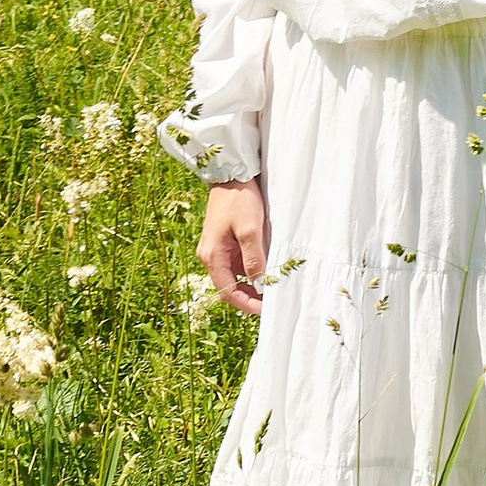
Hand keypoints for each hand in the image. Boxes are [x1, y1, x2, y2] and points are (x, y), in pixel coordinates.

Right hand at [199, 176, 268, 311]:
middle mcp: (211, 256)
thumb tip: (259, 284)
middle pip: (229, 287)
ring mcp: (217, 250)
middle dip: (250, 297)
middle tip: (273, 302)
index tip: (266, 310)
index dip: (247, 304)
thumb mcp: (250, 229)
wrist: (232, 175)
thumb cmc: (239, 200)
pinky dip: (251, 271)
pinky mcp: (225, 243)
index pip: (228, 292)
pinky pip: (238, 264)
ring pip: (235, 277)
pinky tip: (267, 270)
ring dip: (252, 285)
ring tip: (274, 288)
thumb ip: (254, 258)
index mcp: (212, 256)